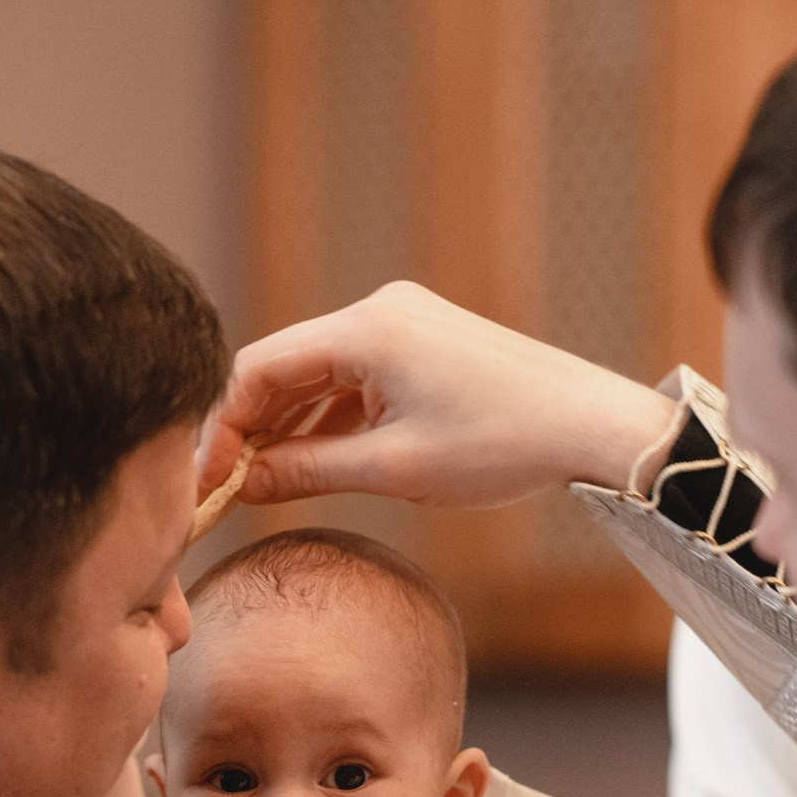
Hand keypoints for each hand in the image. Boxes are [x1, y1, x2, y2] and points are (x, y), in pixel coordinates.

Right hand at [201, 282, 676, 510]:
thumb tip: (244, 485)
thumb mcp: (393, 468)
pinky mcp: (423, 342)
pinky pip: (354, 378)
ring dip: (288, 426)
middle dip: (250, 427)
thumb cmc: (502, 444)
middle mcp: (380, 309)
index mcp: (367, 327)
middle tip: (225, 487)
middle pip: (284, 366)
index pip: (259, 368)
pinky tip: (311, 463)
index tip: (206, 480)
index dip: (222, 427)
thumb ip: (307, 472)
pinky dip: (327, 418)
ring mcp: (404, 322)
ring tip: (262, 484)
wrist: (590, 425)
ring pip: (318, 374)